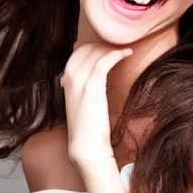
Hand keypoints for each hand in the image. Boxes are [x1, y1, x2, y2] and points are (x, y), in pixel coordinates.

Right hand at [60, 42, 132, 168]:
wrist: (86, 147)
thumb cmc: (88, 128)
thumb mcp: (81, 104)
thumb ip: (83, 90)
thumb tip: (94, 78)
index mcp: (65, 81)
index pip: (77, 53)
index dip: (93, 47)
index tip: (108, 48)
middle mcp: (69, 78)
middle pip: (85, 49)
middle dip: (102, 45)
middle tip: (119, 46)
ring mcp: (79, 81)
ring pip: (95, 53)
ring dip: (111, 48)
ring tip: (125, 49)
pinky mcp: (92, 87)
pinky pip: (104, 61)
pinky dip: (116, 54)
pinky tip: (126, 53)